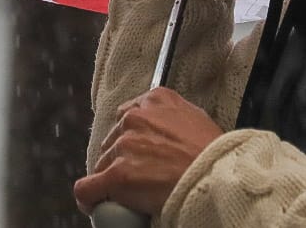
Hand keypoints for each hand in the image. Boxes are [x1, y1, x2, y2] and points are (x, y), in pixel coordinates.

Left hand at [73, 88, 222, 216]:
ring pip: (102, 164)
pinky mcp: (117, 174)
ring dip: (111, 178)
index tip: (136, 152)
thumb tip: (162, 127)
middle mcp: (135, 118)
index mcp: (154, 100)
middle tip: (138, 175)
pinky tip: (93, 204)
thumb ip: (172, 115)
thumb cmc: (213, 153)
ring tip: (128, 192)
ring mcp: (124, 146)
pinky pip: (88, 188)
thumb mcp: (195, 117)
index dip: (130, 137)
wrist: (216, 177)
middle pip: (113, 141)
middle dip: (121, 158)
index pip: (127, 116)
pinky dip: (88, 197)